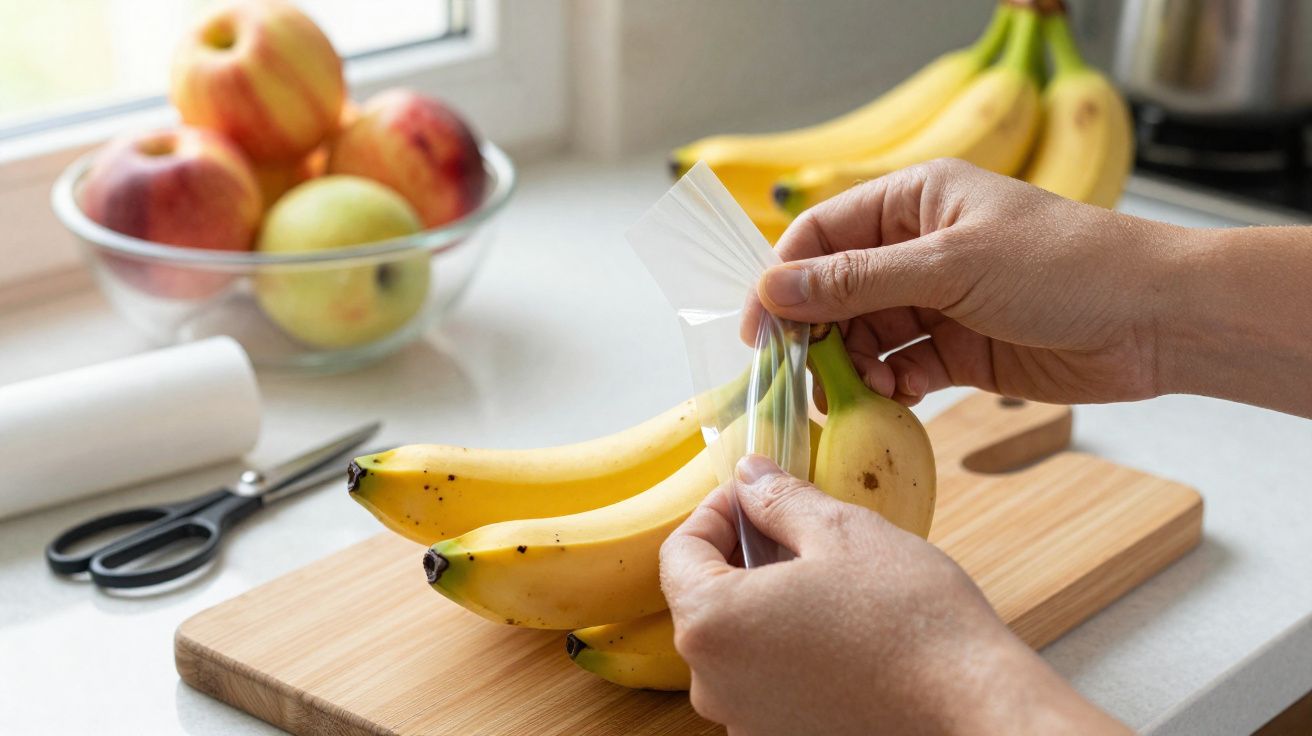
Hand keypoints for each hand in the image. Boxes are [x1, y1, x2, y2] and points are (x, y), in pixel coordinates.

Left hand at [660, 454, 1130, 735]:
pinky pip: (764, 681)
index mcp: (711, 624)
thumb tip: (749, 477)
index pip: (678, 552)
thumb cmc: (910, 620)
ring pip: (735, 642)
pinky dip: (785, 648)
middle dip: (738, 555)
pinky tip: (837, 628)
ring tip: (822, 576)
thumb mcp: (842, 533)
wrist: (974, 710)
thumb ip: (779, 500)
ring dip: (764, 602)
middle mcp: (713, 683)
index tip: (753, 493)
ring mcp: (745, 720)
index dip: (714, 511)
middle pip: (702, 600)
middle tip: (790, 525)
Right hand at [746, 159, 1181, 406]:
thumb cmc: (1062, 266)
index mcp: (914, 201)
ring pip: (863, 336)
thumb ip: (857, 280)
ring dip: (852, 367)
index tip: (760, 335)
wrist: (1155, 320)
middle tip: (801, 378)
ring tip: (859, 391)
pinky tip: (895, 399)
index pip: (821, 237)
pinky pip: (900, 368)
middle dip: (816, 334)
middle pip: (836, 292)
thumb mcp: (949, 265)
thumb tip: (771, 288)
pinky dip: (888, 386)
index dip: (783, 282)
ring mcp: (938, 301)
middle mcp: (918, 248)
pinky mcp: (958, 350)